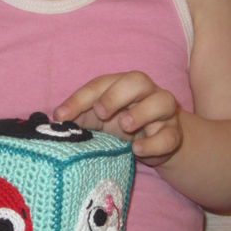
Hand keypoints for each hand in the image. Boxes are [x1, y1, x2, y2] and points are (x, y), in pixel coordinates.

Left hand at [54, 72, 181, 166]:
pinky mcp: (173, 134)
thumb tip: (58, 119)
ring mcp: (163, 113)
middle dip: (116, 94)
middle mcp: (146, 93)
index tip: (62, 115)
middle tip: (100, 112)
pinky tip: (137, 149)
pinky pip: (169, 136)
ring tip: (124, 126)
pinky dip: (154, 142)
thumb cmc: (123, 124)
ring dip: (142, 112)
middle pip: (136, 80)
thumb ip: (81, 117)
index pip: (101, 84)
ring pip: (162, 102)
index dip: (80, 98)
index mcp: (122, 85)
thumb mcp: (99, 120)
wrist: (157, 142)